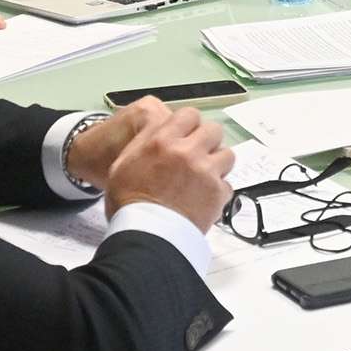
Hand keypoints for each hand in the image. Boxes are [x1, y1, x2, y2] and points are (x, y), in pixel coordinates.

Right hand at [96, 100, 234, 231]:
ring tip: (205, 176)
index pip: (190, 114)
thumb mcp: (123, 163)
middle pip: (214, 130)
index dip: (189, 124)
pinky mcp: (218, 193)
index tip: (186, 134)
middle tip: (198, 155)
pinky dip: (218, 191)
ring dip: (217, 163)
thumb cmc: (128, 202)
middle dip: (207, 141)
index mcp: (163, 140)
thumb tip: (160, 130)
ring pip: (227, 155)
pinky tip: (204, 198)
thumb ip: (145, 141)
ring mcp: (206, 172)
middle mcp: (188, 151)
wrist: (145, 236)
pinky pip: (227, 184)